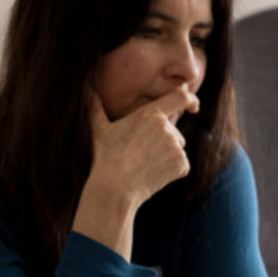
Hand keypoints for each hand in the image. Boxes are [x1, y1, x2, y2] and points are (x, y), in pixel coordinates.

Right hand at [85, 87, 198, 209]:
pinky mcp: (181, 164)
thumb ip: (95, 106)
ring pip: (178, 149)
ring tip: (144, 164)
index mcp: (151, 114)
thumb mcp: (98, 129)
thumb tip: (85, 88)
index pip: (180, 98)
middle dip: (164, 141)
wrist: (115, 187)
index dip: (190, 99)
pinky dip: (172, 171)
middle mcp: (167, 128)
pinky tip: (153, 174)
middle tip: (141, 154)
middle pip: (175, 132)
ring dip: (167, 156)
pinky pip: (182, 165)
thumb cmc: (105, 157)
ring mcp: (176, 146)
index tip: (193, 105)